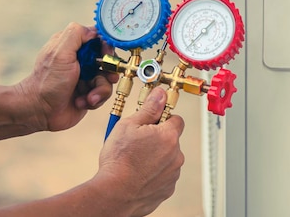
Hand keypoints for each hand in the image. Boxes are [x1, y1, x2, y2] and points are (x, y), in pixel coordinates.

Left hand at [20, 22, 118, 131]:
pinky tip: (81, 102)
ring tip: (89, 97)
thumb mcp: (60, 53)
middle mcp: (80, 61)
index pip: (97, 39)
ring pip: (107, 79)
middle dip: (109, 71)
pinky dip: (95, 99)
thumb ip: (75, 34)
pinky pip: (103, 94)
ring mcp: (85, 78)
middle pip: (107, 60)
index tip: (107, 55)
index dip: (106, 46)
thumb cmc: (47, 83)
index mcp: (72, 47)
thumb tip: (94, 31)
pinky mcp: (89, 93)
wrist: (40, 112)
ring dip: (100, 89)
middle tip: (108, 77)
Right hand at [95, 87, 184, 216]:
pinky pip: (163, 176)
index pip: (176, 119)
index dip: (163, 118)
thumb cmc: (118, 160)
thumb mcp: (128, 126)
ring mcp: (173, 174)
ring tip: (135, 161)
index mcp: (169, 136)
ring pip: (167, 158)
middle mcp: (176, 155)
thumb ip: (148, 109)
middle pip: (171, 140)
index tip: (151, 121)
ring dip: (156, 157)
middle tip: (138, 142)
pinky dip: (153, 174)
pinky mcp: (167, 189)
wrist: (113, 195)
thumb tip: (160, 94)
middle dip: (158, 139)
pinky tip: (138, 175)